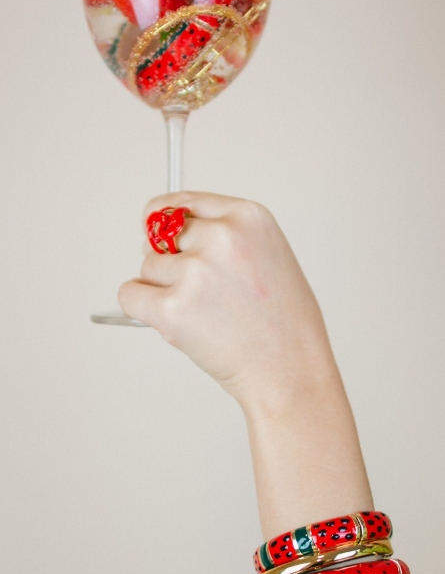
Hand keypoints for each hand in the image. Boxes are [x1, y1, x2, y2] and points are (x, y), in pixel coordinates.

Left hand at [118, 192, 336, 411]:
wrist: (290, 370)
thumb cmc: (284, 322)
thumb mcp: (268, 254)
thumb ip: (225, 234)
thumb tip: (165, 229)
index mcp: (248, 217)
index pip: (183, 202)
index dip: (165, 220)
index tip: (152, 225)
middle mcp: (223, 236)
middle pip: (162, 235)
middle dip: (169, 260)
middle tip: (201, 292)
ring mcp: (197, 271)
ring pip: (147, 266)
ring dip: (162, 289)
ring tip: (203, 314)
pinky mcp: (174, 307)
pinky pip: (130, 294)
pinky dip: (141, 308)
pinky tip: (175, 323)